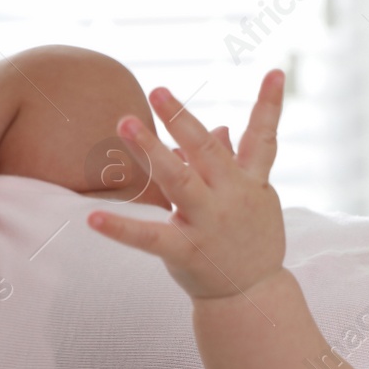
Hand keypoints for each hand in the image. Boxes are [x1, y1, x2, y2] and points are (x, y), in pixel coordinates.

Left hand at [87, 70, 285, 301]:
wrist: (252, 296)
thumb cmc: (250, 240)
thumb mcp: (253, 200)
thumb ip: (234, 161)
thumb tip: (220, 126)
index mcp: (249, 182)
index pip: (264, 137)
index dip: (271, 104)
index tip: (277, 71)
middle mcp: (231, 198)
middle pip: (207, 152)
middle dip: (183, 120)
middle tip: (157, 91)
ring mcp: (208, 224)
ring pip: (178, 182)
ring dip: (152, 152)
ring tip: (124, 123)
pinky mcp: (185, 252)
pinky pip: (149, 237)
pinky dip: (121, 228)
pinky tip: (92, 216)